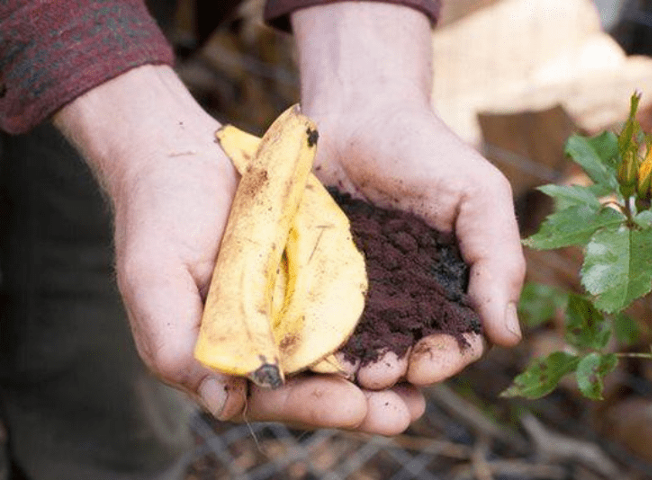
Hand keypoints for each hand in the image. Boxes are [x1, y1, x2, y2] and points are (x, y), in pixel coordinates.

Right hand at [53, 64, 424, 434]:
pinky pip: (352, 306)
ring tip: (422, 389)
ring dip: (381, 375)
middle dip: (360, 404)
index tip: (355, 405)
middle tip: (403, 413)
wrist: (182, 156)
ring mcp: (292, 309)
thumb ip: (176, 346)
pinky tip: (415, 332)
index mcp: (225, 355)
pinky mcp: (315, 277)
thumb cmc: (159, 218)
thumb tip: (227, 404)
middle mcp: (263, 340)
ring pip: (341, 354)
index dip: (312, 405)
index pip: (271, 396)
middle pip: (316, 385)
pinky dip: (383, 324)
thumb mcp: (155, 281)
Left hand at [293, 3, 525, 389]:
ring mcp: (358, 293)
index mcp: (448, 286)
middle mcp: (405, 299)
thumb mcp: (479, 197)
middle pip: (406, 353)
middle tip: (376, 377)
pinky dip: (316, 341)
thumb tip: (509, 334)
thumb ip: (498, 260)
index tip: (427, 364)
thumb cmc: (426, 151)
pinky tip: (309, 354)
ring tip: (344, 374)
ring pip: (361, 346)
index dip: (446, 358)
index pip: (455, 340)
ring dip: (356, 367)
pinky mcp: (315, 281)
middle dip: (397, 371)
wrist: (358, 113)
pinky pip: (316, 319)